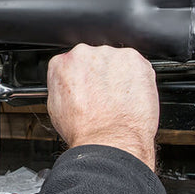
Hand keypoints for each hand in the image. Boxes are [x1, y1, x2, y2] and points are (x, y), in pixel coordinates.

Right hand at [47, 44, 158, 169]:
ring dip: (119, 76)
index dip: (83, 78)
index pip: (72, 63)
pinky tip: (132, 97)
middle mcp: (84, 54)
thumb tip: (71, 87)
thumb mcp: (56, 108)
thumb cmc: (84, 130)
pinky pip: (137, 65)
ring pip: (116, 62)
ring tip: (120, 100)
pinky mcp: (134, 59)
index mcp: (62, 63)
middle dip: (101, 75)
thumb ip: (62, 88)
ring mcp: (110, 55)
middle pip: (95, 59)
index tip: (88, 88)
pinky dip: (138, 78)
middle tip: (105, 96)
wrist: (109, 140)